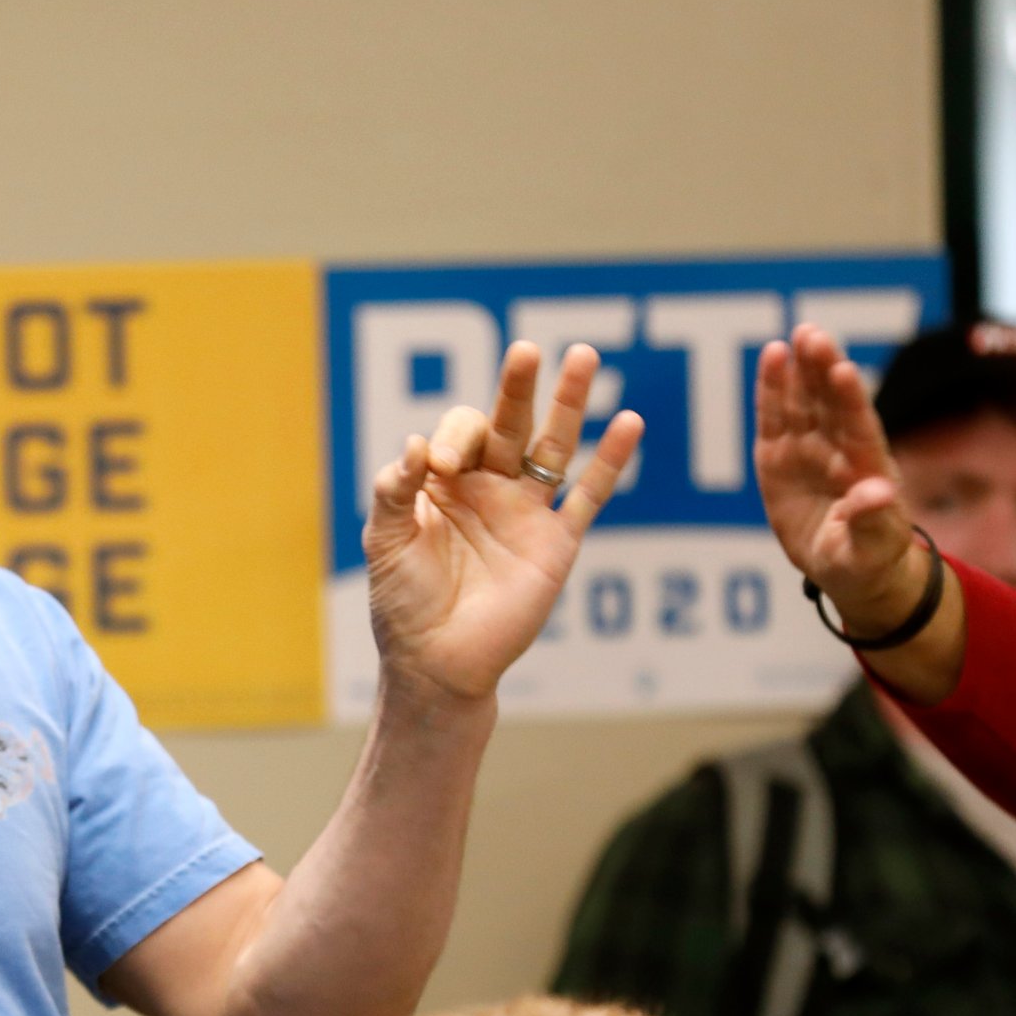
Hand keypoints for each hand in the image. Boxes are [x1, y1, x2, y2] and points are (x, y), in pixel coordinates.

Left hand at [364, 341, 644, 701]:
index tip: (440, 468)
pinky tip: (629, 423)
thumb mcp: (386, 540)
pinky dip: (610, 463)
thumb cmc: (403, 604)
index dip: (454, 439)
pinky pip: (588, 498)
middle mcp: (489, 489)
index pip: (462, 433)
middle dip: (517, 388)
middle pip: (510, 423)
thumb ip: (395, 490)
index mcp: (446, 483)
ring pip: (554, 447)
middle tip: (525, 352)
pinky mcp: (556, 545)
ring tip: (582, 356)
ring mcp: (526, 515)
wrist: (436, 664)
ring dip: (570, 403)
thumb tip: (417, 442)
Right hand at [754, 324, 927, 629]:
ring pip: (803, 401)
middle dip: (823, 368)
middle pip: (831, 401)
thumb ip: (871, 518)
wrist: (848, 566)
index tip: (843, 370)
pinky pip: (773, 418)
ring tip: (794, 337)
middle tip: (814, 336)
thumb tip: (878, 492)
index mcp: (867, 466)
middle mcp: (839, 448)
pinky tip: (773, 356)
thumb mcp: (872, 545)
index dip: (851, 399)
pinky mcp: (779, 456)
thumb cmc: (868, 555)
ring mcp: (808, 448)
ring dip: (799, 369)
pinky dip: (772, 389)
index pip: (859, 426)